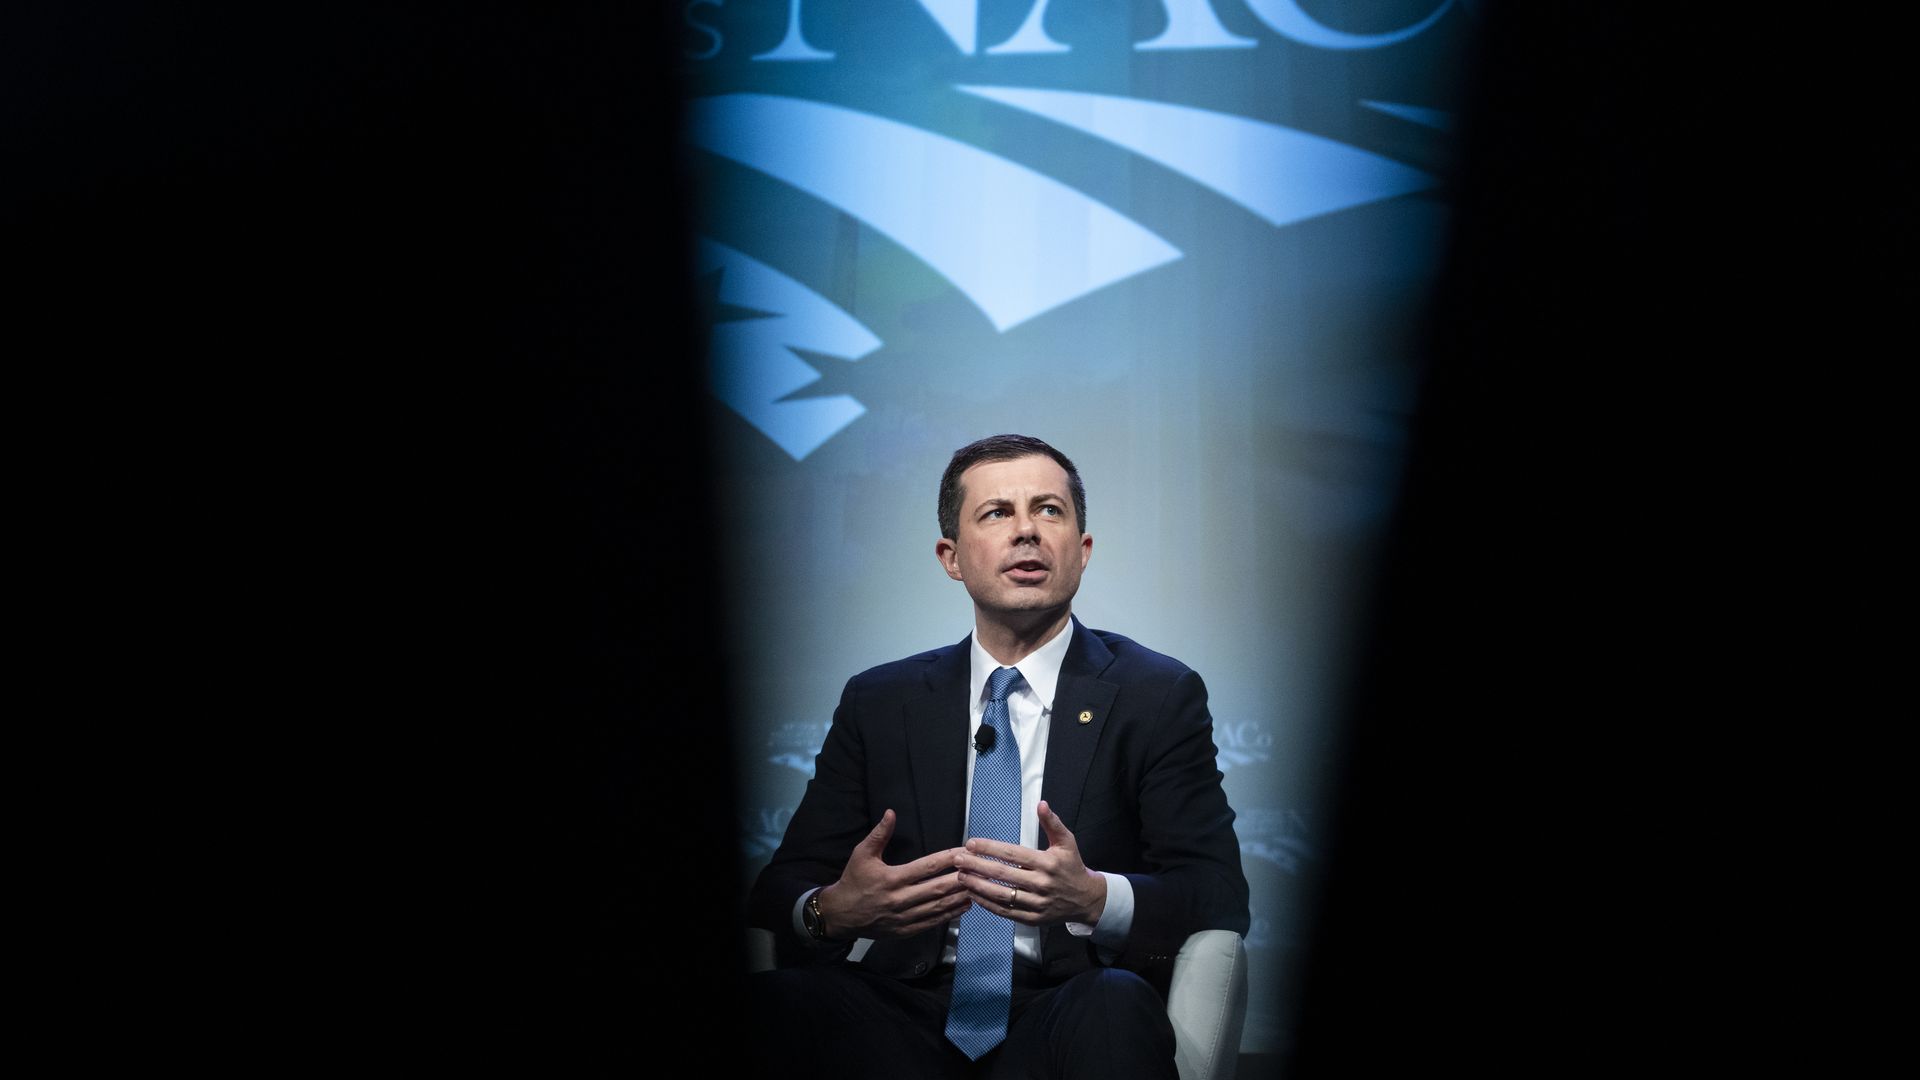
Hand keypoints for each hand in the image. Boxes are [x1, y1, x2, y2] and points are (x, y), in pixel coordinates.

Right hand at [814, 809, 970, 940]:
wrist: (839, 915)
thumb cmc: (853, 881)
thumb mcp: (862, 854)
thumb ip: (879, 834)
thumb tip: (891, 813)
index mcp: (891, 878)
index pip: (926, 867)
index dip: (947, 859)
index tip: (964, 852)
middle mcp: (899, 899)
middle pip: (936, 888)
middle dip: (959, 878)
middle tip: (978, 870)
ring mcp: (903, 917)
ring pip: (937, 907)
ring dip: (959, 898)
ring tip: (977, 887)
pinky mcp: (905, 931)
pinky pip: (932, 923)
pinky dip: (949, 915)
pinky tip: (963, 906)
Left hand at [954, 800, 1106, 926]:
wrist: (1086, 900)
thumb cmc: (1072, 868)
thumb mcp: (1067, 842)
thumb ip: (1052, 823)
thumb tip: (1042, 804)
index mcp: (1047, 863)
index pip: (1013, 854)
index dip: (990, 848)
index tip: (971, 843)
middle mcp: (1041, 884)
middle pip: (1003, 874)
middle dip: (977, 866)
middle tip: (958, 859)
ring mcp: (1037, 903)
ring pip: (1002, 895)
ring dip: (978, 886)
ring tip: (961, 876)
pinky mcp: (1033, 919)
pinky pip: (1006, 912)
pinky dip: (988, 904)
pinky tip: (974, 894)